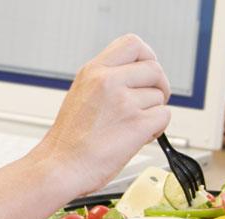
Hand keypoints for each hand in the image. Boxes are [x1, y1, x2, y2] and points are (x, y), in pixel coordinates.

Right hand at [35, 34, 170, 194]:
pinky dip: (156, 129)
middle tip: (150, 103)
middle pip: (155, 69)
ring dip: (153, 113)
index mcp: (93, 71)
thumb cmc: (68, 141)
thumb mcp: (81, 95)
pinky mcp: (137, 124)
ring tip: (132, 127)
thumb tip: (137, 79)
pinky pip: (164, 117)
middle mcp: (108, 81)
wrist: (59, 167)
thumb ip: (107, 81)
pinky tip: (138, 137)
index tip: (147, 73)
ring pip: (160, 97)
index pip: (133, 44)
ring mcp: (124, 102)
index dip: (148, 57)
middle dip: (159, 87)